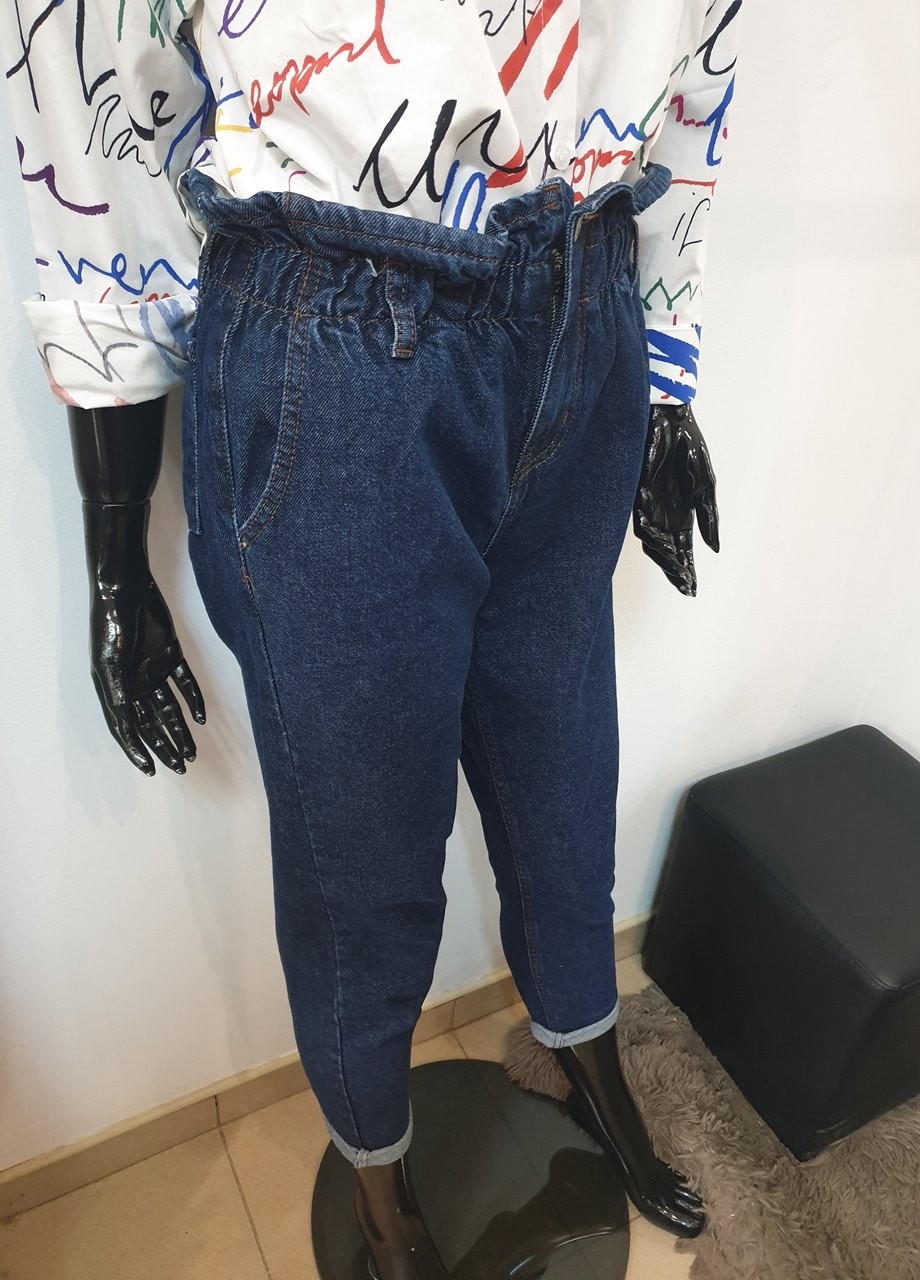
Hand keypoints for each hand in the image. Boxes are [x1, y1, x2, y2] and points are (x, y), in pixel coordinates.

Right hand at [86, 502, 204, 776]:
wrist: (126, 586)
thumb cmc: (112, 624)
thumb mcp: (110, 661)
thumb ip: (118, 693)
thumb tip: (128, 721)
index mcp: (113, 688)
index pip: (126, 728)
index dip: (137, 750)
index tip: (151, 770)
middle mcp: (133, 682)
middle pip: (151, 723)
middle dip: (164, 746)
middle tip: (182, 766)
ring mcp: (152, 668)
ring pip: (169, 708)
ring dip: (180, 730)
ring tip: (193, 752)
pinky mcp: (170, 653)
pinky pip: (184, 683)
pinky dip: (193, 700)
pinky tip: (202, 718)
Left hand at [632, 402, 719, 595]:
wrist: (671, 420)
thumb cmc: (689, 448)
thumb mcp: (706, 485)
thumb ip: (709, 517)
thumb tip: (715, 549)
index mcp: (680, 513)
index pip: (683, 548)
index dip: (687, 569)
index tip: (692, 589)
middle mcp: (663, 513)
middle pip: (667, 551)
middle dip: (676, 570)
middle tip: (686, 588)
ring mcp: (649, 505)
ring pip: (654, 542)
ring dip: (666, 558)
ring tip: (678, 573)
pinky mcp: (637, 493)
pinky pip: (643, 521)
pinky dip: (654, 537)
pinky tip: (664, 548)